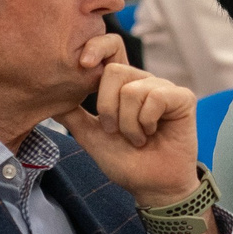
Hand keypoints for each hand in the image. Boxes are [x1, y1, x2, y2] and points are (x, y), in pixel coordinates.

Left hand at [59, 35, 203, 224]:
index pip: (110, 49)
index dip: (97, 47)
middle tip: (116, 132)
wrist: (151, 186)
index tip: (83, 64)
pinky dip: (147, 122)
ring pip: (132, 90)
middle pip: (115, 72)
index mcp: (122, 86)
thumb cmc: (126, 162)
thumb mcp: (91, 137)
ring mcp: (163, 88)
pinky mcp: (182, 98)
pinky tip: (152, 134)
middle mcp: (143, 82)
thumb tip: (50, 102)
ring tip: (138, 139)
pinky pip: (156, 97)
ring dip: (129, 124)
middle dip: (108, 109)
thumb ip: (73, 116)